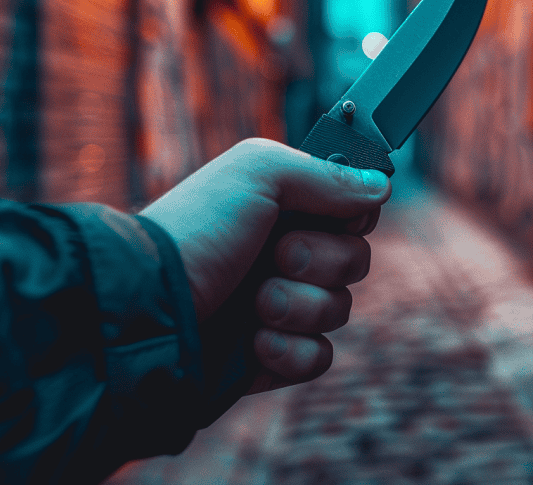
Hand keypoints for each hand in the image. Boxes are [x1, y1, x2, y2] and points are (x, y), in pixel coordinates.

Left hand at [140, 138, 390, 392]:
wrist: (151, 311)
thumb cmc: (196, 232)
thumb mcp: (259, 174)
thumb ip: (326, 174)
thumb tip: (381, 185)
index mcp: (281, 209)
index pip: (352, 211)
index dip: (352, 216)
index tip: (335, 215)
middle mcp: (282, 256)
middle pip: (355, 261)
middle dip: (321, 261)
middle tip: (277, 256)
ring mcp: (278, 309)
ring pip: (339, 310)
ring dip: (300, 306)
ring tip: (256, 304)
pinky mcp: (271, 357)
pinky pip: (319, 357)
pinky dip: (291, 351)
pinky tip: (254, 342)